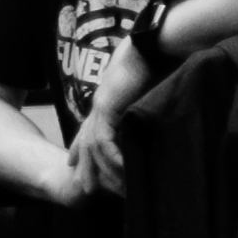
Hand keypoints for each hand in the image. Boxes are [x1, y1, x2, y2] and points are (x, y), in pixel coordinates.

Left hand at [68, 48, 149, 198]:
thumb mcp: (148, 95)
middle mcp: (99, 107)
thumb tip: (159, 123)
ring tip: (112, 189)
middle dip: (86, 168)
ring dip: (104, 168)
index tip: (77, 167)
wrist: (149, 47)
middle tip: (87, 190)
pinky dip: (113, 156)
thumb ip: (146, 111)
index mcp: (107, 103)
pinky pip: (106, 138)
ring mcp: (101, 107)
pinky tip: (120, 170)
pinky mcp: (108, 107)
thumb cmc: (154, 66)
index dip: (83, 150)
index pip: (91, 133)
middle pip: (86, 143)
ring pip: (95, 146)